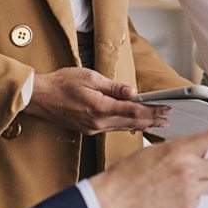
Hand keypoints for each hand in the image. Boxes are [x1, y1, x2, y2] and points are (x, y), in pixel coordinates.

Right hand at [25, 67, 169, 134]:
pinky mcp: (89, 130)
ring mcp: (93, 129)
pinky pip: (113, 129)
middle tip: (169, 119)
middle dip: (152, 120)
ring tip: (158, 123)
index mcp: (99, 108)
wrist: (39, 97)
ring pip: (124, 128)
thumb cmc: (61, 83)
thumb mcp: (88, 77)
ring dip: (142, 125)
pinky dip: (128, 126)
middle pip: (132, 123)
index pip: (133, 111)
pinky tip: (136, 124)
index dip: (152, 111)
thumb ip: (112, 86)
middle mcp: (98, 123)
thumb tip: (131, 91)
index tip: (166, 109)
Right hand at [90, 125, 207, 207]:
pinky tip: (173, 196)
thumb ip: (179, 152)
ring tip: (187, 183)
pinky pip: (197, 201)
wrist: (115, 199)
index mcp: (179, 149)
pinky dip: (191, 198)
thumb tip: (196, 153)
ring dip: (206, 183)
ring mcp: (188, 190)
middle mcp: (187, 168)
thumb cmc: (128, 174)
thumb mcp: (155, 152)